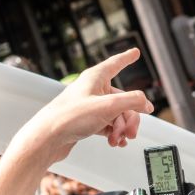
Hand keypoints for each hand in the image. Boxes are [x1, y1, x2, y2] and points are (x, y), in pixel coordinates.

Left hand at [10, 48, 154, 166]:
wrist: (47, 139)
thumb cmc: (70, 117)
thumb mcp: (108, 107)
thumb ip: (132, 102)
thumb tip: (146, 104)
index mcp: (96, 78)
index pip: (116, 63)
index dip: (127, 57)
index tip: (135, 52)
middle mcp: (92, 89)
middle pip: (123, 99)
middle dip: (129, 118)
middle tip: (131, 132)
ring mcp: (89, 106)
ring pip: (116, 114)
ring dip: (121, 129)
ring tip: (118, 140)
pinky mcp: (86, 121)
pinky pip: (107, 124)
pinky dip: (113, 133)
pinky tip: (115, 142)